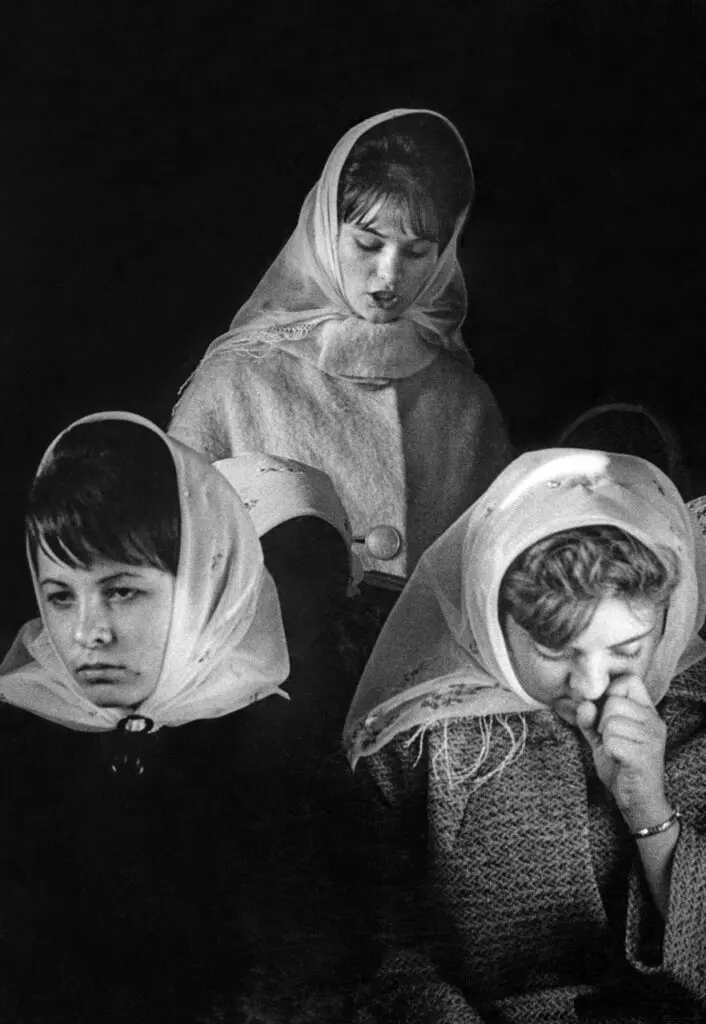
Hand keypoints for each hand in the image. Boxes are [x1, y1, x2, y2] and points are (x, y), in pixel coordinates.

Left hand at [576, 674, 669, 830]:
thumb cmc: (620, 765)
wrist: (636, 800)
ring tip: (616, 750)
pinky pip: (612, 741)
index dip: (609, 692)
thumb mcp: (602, 736)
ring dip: (605, 738)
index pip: (628, 681)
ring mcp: (652, 738)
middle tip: (611, 738)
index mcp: (647, 712)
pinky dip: (608, 751)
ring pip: (611, 721)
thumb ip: (590, 717)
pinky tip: (618, 760)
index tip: (604, 710)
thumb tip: (585, 703)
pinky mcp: (644, 755)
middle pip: (614, 701)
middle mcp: (654, 722)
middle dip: (602, 720)